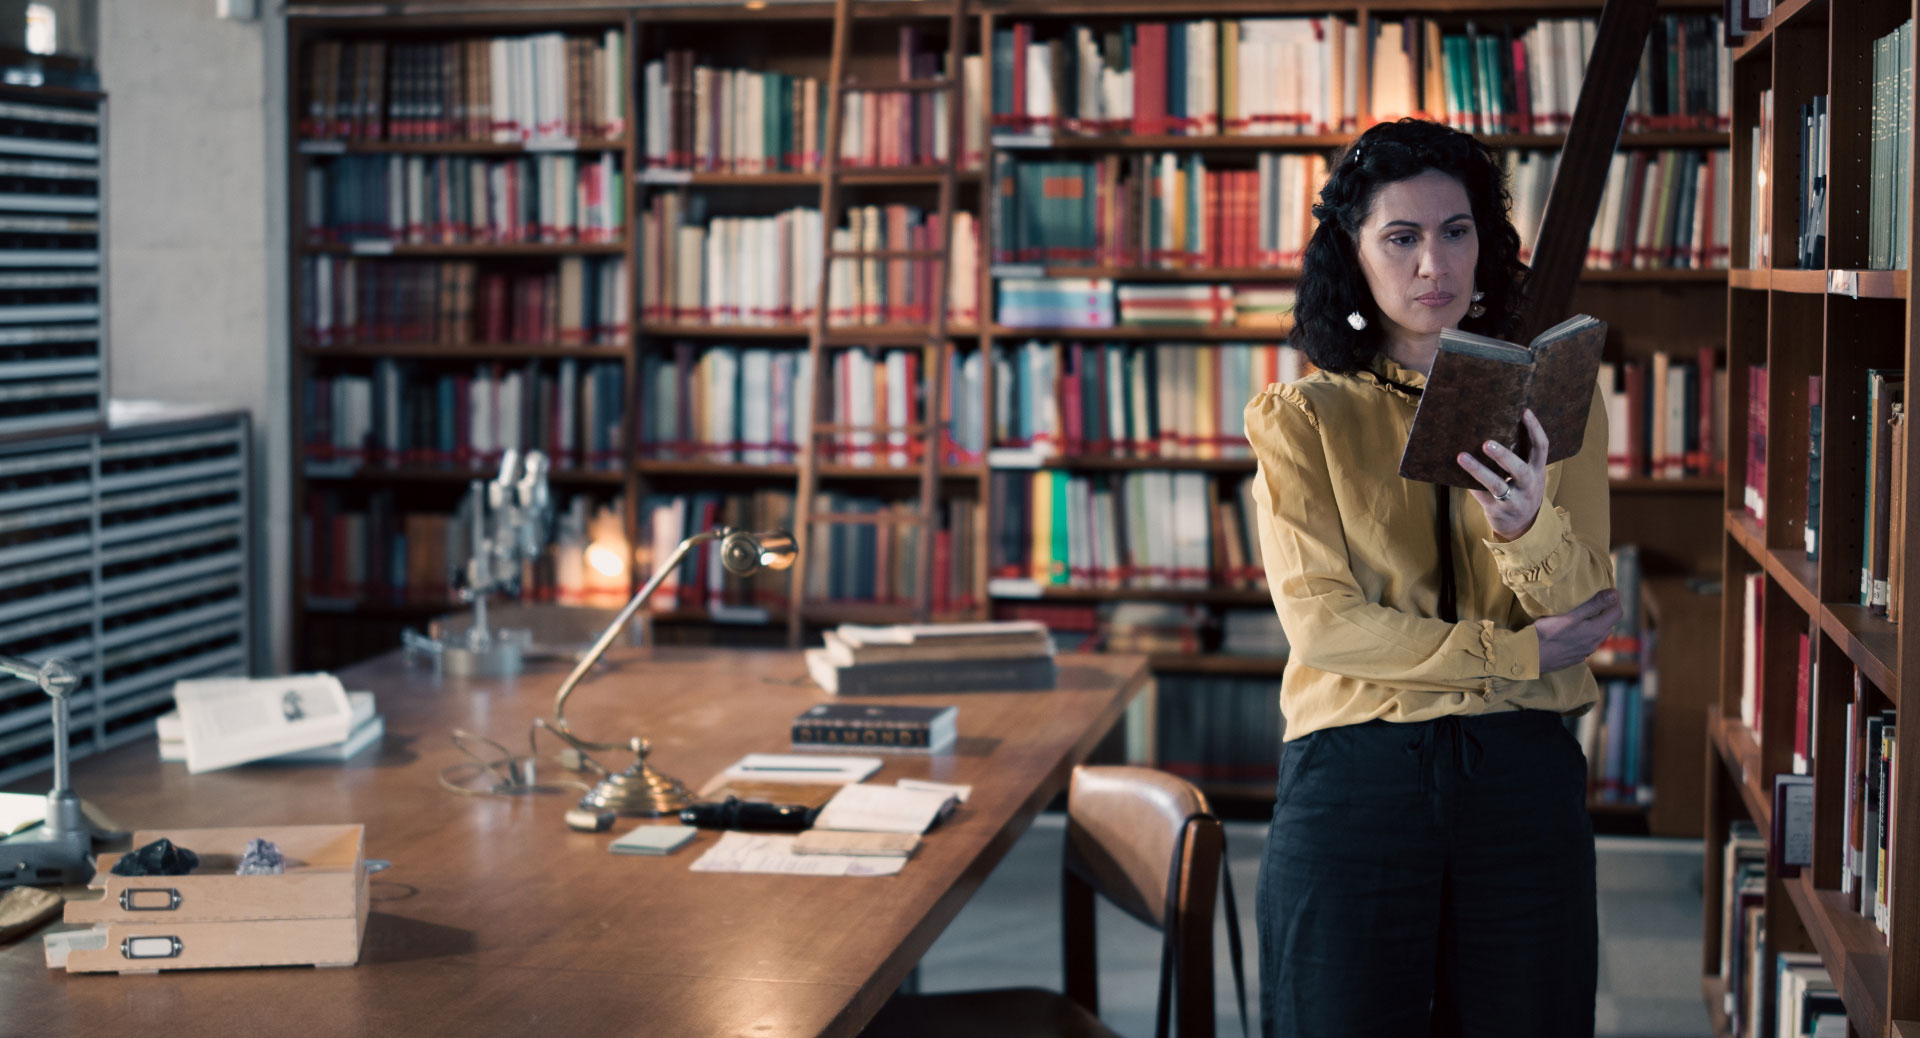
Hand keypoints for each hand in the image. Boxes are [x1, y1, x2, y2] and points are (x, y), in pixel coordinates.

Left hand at [1459, 408, 1547, 541]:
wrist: (1523, 526)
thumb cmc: (1521, 491)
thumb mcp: (1528, 475)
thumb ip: (1519, 457)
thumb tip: (1494, 427)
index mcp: (1538, 471)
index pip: (1542, 447)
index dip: (1535, 429)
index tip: (1525, 411)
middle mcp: (1529, 485)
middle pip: (1519, 469)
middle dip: (1503, 456)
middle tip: (1486, 443)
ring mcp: (1514, 500)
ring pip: (1496, 485)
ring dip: (1478, 470)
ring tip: (1461, 456)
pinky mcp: (1498, 510)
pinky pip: (1481, 496)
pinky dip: (1470, 484)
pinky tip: (1456, 474)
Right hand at [1533, 589, 1622, 672]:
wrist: (1529, 657)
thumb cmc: (1547, 634)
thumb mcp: (1571, 615)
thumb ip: (1594, 604)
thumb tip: (1615, 594)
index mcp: (1596, 631)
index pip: (1617, 613)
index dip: (1614, 599)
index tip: (1606, 589)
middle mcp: (1594, 643)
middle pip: (1608, 623)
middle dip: (1605, 610)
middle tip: (1595, 597)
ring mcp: (1584, 652)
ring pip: (1597, 634)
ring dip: (1595, 622)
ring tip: (1584, 612)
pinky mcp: (1575, 657)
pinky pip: (1586, 642)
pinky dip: (1585, 633)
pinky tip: (1573, 630)